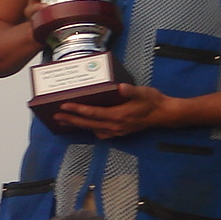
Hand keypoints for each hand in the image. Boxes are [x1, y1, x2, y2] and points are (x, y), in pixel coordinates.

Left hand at [54, 84, 175, 138]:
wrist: (164, 114)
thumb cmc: (153, 101)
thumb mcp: (144, 92)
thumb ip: (131, 91)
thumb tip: (120, 88)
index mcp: (119, 116)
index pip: (93, 113)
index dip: (78, 110)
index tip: (64, 106)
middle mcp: (115, 126)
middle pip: (88, 124)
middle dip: (71, 119)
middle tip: (56, 115)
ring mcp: (117, 131)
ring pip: (92, 129)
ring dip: (78, 125)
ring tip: (64, 120)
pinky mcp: (119, 132)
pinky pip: (100, 132)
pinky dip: (89, 129)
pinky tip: (84, 125)